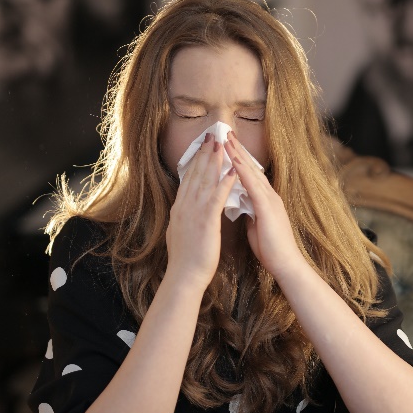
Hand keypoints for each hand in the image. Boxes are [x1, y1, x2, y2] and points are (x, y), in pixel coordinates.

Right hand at [166, 134, 238, 291]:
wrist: (184, 276)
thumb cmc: (186, 260)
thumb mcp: (181, 233)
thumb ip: (185, 219)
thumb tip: (186, 211)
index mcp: (180, 209)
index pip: (189, 180)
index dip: (197, 162)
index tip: (203, 147)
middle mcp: (185, 206)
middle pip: (195, 174)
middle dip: (205, 154)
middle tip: (212, 136)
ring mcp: (194, 212)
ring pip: (205, 180)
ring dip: (214, 161)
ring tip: (222, 144)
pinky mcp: (206, 221)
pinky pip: (216, 197)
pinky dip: (224, 182)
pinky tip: (232, 170)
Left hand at [224, 132, 304, 277]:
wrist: (286, 264)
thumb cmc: (271, 249)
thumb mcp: (257, 225)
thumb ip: (250, 211)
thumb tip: (241, 203)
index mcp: (265, 200)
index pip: (250, 174)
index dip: (239, 159)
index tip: (227, 145)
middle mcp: (269, 195)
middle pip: (251, 167)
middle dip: (237, 149)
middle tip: (225, 132)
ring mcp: (270, 200)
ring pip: (252, 172)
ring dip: (238, 154)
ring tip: (226, 138)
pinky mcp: (268, 208)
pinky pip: (253, 186)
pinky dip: (242, 172)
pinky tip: (233, 161)